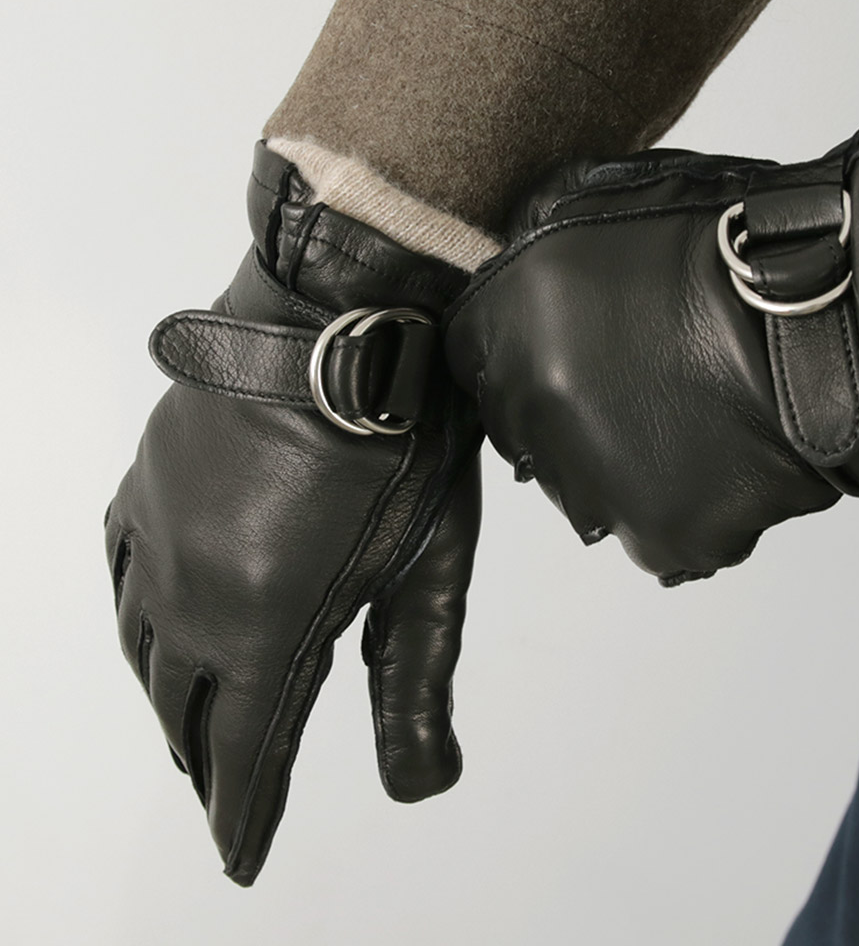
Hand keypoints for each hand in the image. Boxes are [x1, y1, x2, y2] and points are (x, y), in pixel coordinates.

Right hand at [105, 143, 480, 884]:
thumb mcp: (427, 566)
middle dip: (208, 761)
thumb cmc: (402, 440)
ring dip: (166, 701)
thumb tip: (422, 786)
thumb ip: (413, 679)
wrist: (335, 317)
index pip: (246, 750)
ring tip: (188, 727)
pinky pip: (117, 574)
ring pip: (142, 649)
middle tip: (225, 790)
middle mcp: (189, 594)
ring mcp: (156, 535)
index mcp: (265, 625)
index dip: (244, 812)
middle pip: (185, 709)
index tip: (241, 855)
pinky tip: (146, 622)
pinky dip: (133, 621)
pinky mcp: (144, 484)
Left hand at [446, 97, 858, 583]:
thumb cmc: (739, 242)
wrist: (839, 310)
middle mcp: (540, 411)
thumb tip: (505, 260)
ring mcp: (600, 483)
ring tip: (691, 418)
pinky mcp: (666, 536)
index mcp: (515, 322)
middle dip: (565, 411)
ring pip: (589, 490)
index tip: (555, 348)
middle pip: (525, 433)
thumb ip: (531, 234)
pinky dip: (684, 506)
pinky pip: (657, 533)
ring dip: (624, 465)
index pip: (470, 357)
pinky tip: (723, 457)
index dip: (513, 349)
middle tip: (637, 381)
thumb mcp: (606, 193)